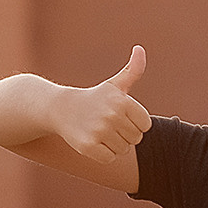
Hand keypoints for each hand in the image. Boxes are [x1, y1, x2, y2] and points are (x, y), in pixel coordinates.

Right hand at [57, 47, 151, 162]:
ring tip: (100, 131)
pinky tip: (93, 141)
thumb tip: (140, 49)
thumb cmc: (95, 98)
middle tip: (107, 124)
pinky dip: (103, 154)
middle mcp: (112, 116)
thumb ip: (133, 70)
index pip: (145, 125)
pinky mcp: (88, 146)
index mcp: (123, 101)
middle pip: (135, 139)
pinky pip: (109, 158)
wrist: (61, 108)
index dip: (134, 123)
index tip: (120, 116)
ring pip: (123, 150)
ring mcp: (99, 131)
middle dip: (124, 134)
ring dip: (114, 145)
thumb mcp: (115, 84)